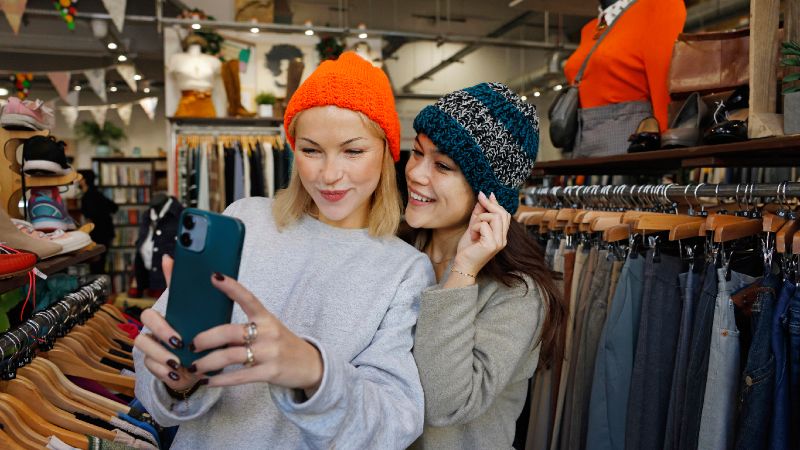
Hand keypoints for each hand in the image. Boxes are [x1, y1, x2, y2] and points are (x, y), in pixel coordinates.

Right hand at [134, 255, 199, 390]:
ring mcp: (151, 350)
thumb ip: (187, 288)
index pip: (150, 315)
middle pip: (143, 334)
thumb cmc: (199, 332)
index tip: (177, 335)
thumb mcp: (201, 312)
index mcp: (164, 318)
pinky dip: (165, 373)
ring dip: (162, 357)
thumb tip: (168, 256)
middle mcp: (152, 332)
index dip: (160, 324)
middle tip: (180, 345)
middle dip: (161, 339)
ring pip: (144, 350)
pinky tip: (178, 375)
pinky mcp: (153, 367)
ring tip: (179, 364)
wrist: (201, 360)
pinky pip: (151, 369)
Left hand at [190, 273, 323, 391]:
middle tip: (191, 344)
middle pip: (230, 332)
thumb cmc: (282, 344)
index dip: (231, 287)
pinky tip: (207, 382)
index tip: (214, 276)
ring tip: (193, 367)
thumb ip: (246, 325)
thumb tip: (212, 328)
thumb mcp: (269, 328)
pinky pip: (239, 376)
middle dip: (206, 338)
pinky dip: (220, 380)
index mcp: (266, 318)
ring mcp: (269, 353)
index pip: (248, 298)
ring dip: (207, 362)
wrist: (311, 364)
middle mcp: (267, 332)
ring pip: (230, 356)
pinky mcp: (270, 372)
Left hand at [452, 192, 511, 276]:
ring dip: (480, 218)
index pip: (505, 215)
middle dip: (489, 205)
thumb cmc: (467, 249)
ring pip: (494, 217)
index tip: (485, 195)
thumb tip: (484, 197)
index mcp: (501, 235)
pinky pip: (484, 225)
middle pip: (502, 213)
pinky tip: (473, 236)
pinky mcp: (491, 244)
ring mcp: (499, 242)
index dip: (495, 203)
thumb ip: (479, 214)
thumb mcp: (473, 227)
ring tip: (474, 229)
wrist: (462, 265)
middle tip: (479, 200)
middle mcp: (503, 239)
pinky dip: (475, 227)